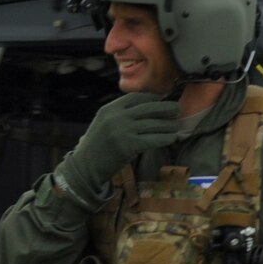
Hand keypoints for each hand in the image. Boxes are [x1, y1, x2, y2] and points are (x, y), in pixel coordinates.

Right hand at [59, 92, 181, 200]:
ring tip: (176, 126)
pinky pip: (153, 139)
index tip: (163, 100)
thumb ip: (120, 114)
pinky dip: (165, 138)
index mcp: (110, 108)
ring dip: (168, 125)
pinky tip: (171, 138)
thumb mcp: (104, 123)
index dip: (154, 97)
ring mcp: (123, 130)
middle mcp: (117, 116)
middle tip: (177, 109)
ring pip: (154, 124)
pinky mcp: (129, 146)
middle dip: (166, 108)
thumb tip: (144, 108)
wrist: (85, 167)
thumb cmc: (97, 146)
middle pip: (149, 107)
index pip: (137, 97)